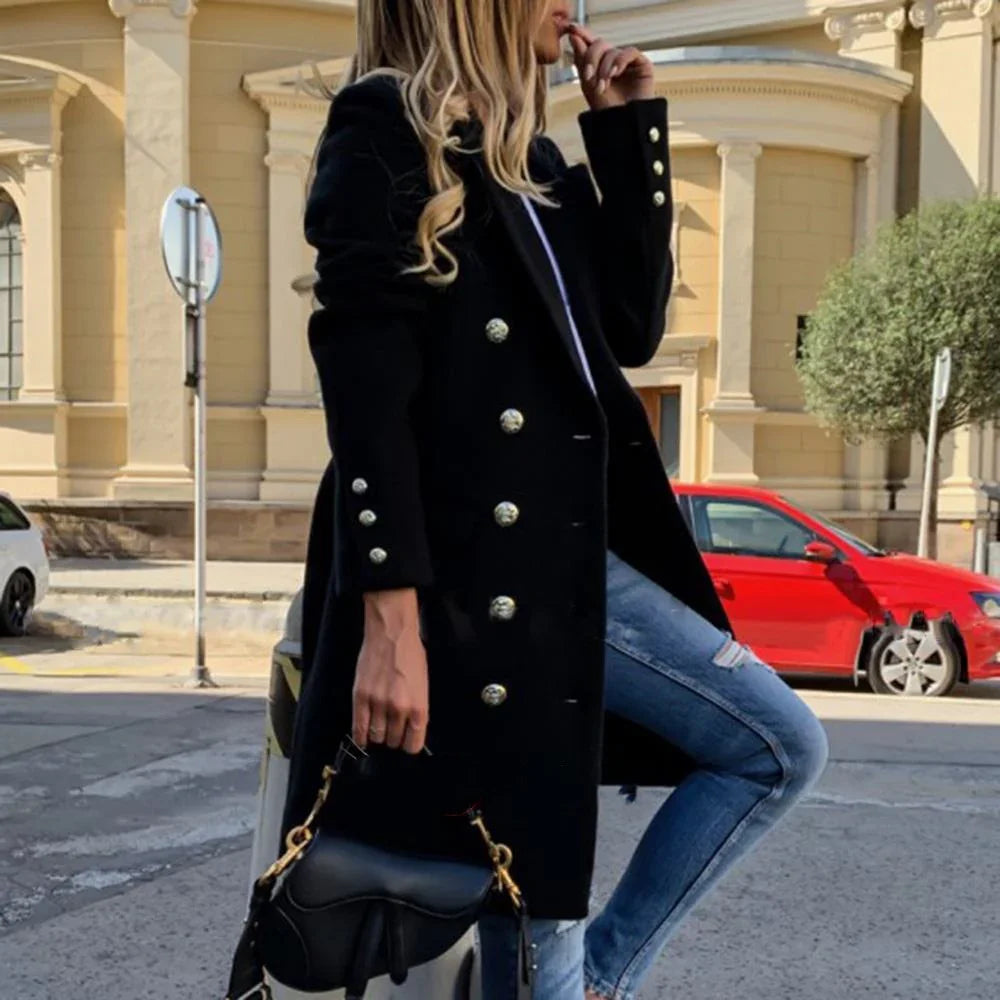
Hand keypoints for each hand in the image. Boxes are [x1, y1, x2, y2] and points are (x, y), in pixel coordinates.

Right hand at [354, 588, 428, 754]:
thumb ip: (418, 709)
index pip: (413, 745)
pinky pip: (358, 728)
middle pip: (393, 742)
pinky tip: (363, 735)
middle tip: (392, 728)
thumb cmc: (410, 655)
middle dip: (393, 738)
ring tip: (379, 726)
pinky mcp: (360, 697)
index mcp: (419, 706)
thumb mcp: (424, 684)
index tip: (405, 742)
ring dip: (378, 735)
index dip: (409, 745)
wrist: (391, 634)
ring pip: (376, 737)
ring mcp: (378, 704)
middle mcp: (399, 709)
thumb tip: (412, 729)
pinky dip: (360, 735)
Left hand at [567, 23, 654, 110]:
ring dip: (604, 68)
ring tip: (602, 86)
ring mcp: (628, 63)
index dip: (582, 35)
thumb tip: (574, 35)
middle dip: (591, 58)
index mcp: (600, 64)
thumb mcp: (588, 84)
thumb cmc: (605, 111)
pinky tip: (615, 74)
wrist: (623, 127)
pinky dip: (620, 61)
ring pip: (612, 51)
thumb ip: (582, 60)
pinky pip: (630, 52)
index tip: (572, 30)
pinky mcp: (643, 65)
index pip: (590, 44)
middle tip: (588, 76)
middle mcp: (613, 61)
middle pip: (599, 44)